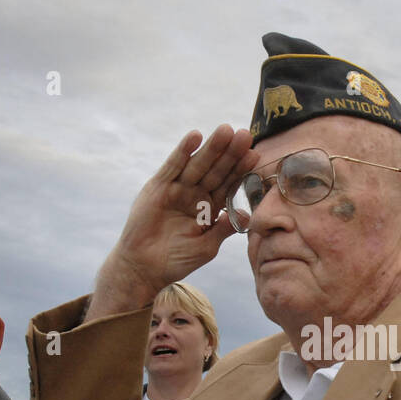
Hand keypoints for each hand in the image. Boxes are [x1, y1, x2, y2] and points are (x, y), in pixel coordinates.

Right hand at [87, 126, 257, 320]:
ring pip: (198, 164)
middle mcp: (195, 194)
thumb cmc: (177, 260)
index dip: (241, 170)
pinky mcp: (158, 187)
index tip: (255, 155)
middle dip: (230, 153)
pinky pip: (173, 166)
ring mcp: (176, 188)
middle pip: (216, 170)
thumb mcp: (207, 246)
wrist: (145, 268)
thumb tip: (246, 214)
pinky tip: (195, 136)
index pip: (228, 184)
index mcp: (209, 207)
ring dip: (212, 147)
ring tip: (226, 130)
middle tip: (245, 135)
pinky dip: (183, 151)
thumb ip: (225, 229)